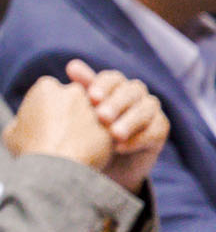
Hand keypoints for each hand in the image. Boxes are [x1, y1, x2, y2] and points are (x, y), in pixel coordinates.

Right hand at [2, 76, 111, 171]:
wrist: (54, 171)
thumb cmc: (29, 150)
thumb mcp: (10, 133)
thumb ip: (20, 121)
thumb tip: (22, 124)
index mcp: (46, 88)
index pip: (47, 93)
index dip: (43, 110)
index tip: (39, 126)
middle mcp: (72, 91)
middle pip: (71, 100)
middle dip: (67, 114)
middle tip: (58, 136)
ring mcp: (93, 107)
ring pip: (89, 115)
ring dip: (83, 127)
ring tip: (71, 148)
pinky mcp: (108, 125)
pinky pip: (101, 133)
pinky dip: (95, 142)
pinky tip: (84, 156)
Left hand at [66, 59, 167, 192]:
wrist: (101, 166)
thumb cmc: (86, 135)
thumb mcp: (81, 115)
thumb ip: (80, 92)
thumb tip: (72, 65)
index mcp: (112, 87)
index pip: (112, 79)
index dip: (103, 85)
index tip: (92, 97)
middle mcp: (133, 94)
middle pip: (131, 90)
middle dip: (116, 102)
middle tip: (102, 116)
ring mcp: (149, 110)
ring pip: (146, 107)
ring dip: (129, 120)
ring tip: (113, 134)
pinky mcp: (159, 129)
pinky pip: (155, 130)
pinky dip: (137, 138)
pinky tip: (120, 147)